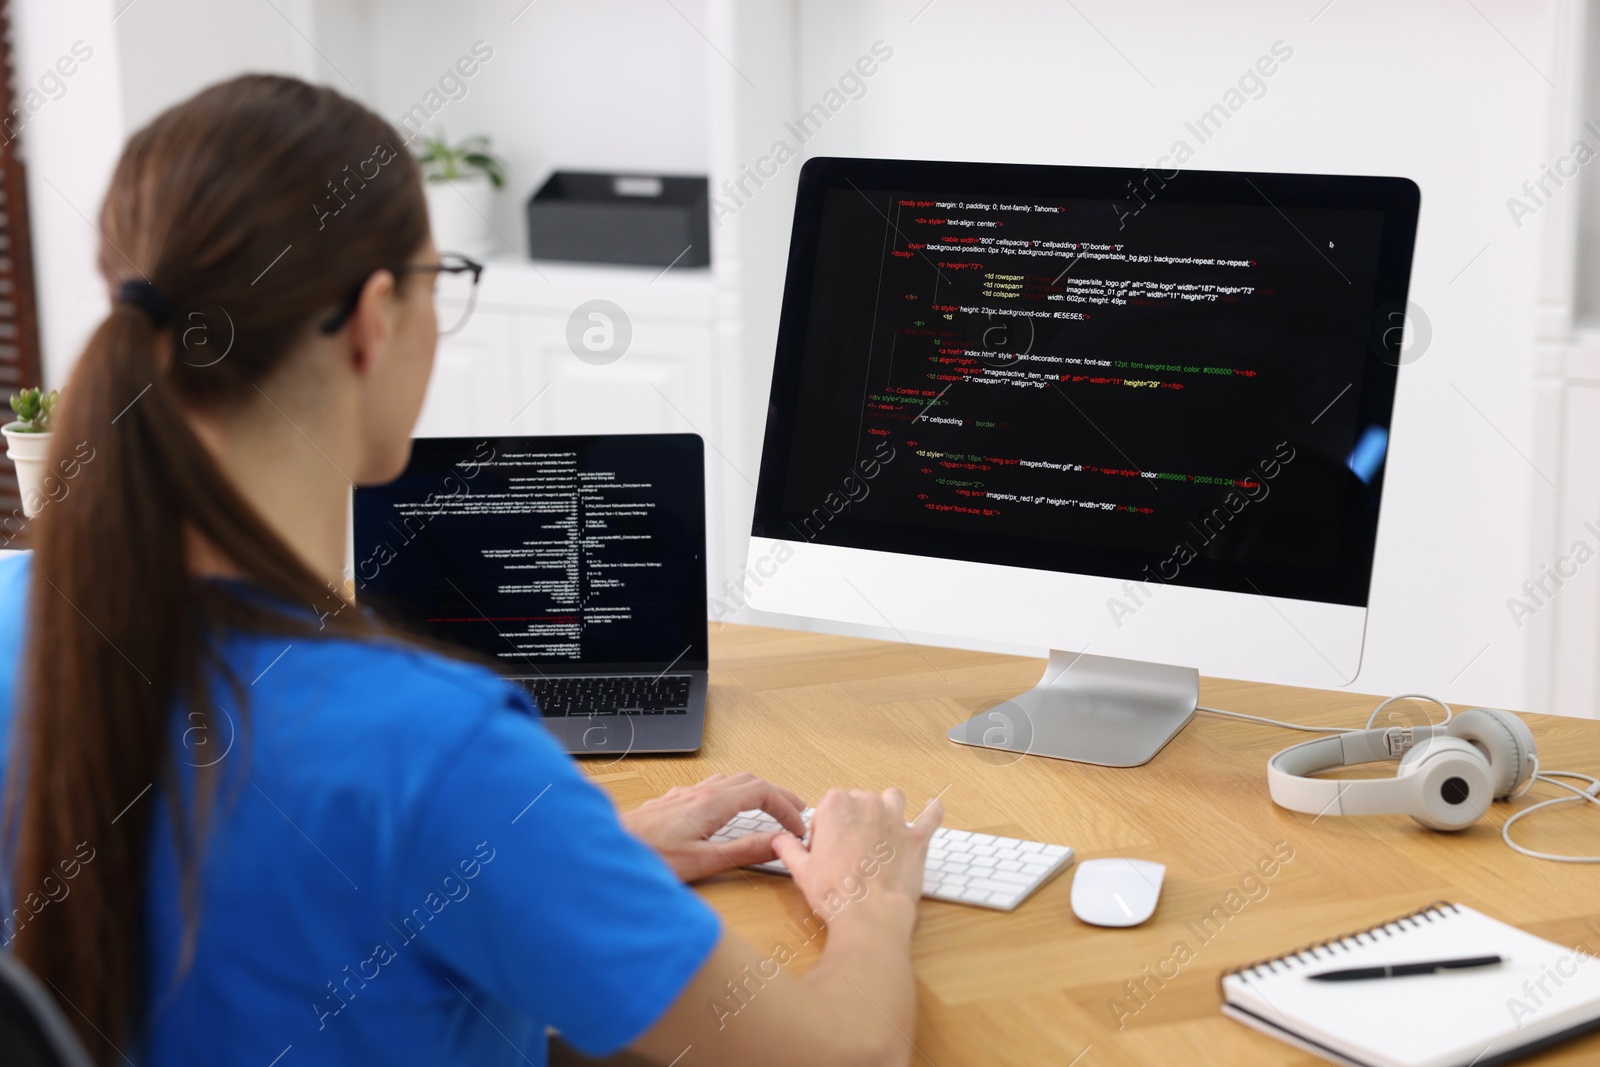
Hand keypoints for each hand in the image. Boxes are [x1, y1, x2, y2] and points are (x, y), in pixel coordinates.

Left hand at [622, 772, 807, 882]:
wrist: (604, 852)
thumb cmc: (648, 859)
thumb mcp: (703, 862)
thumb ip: (744, 852)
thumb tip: (780, 842)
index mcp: (711, 803)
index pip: (762, 791)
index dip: (787, 806)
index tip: (799, 826)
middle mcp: (698, 793)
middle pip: (748, 781)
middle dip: (776, 795)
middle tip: (795, 812)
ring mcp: (682, 797)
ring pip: (728, 782)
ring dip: (753, 792)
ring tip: (767, 810)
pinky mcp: (670, 805)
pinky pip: (709, 789)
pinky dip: (731, 796)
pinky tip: (724, 813)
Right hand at [772, 787, 940, 934]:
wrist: (869, 914)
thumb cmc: (835, 892)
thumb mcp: (801, 870)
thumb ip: (789, 849)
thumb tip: (779, 840)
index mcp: (836, 805)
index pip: (828, 807)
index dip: (825, 829)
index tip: (825, 849)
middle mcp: (867, 804)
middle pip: (859, 801)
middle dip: (854, 820)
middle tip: (849, 850)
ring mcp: (895, 818)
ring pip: (893, 799)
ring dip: (888, 808)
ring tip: (883, 829)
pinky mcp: (917, 837)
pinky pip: (931, 815)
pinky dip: (932, 812)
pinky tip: (932, 809)